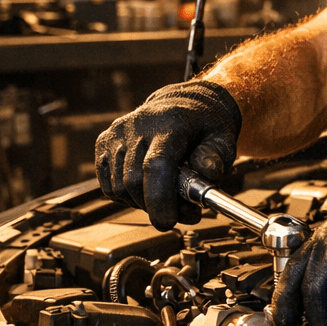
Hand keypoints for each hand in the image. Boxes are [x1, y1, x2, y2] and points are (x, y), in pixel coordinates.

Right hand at [95, 80, 241, 230]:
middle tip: (183, 212)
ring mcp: (117, 133)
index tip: (168, 222)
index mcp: (169, 122)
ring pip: (120, 188)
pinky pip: (110, 186)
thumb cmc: (204, 124)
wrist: (184, 104)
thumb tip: (207, 177)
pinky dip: (128, 196)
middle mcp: (137, 125)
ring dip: (144, 204)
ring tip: (169, 197)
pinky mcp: (103, 143)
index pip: (156, 164)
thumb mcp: (223, 137)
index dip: (159, 198)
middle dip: (157, 207)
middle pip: (134, 181)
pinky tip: (149, 187)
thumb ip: (216, 158)